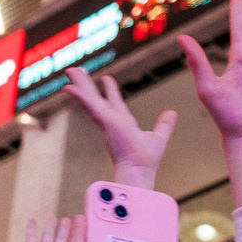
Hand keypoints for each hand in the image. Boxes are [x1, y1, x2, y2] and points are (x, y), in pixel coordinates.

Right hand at [65, 67, 174, 188]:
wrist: (139, 170)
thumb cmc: (146, 159)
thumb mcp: (159, 136)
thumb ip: (164, 124)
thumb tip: (172, 113)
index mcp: (123, 122)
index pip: (115, 102)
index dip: (111, 90)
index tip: (107, 78)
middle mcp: (112, 120)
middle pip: (96, 97)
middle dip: (86, 84)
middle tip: (76, 71)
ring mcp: (107, 120)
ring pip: (90, 98)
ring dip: (80, 84)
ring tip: (70, 70)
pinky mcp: (105, 121)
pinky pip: (90, 105)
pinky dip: (80, 96)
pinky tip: (69, 88)